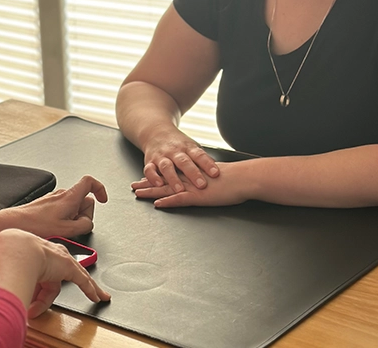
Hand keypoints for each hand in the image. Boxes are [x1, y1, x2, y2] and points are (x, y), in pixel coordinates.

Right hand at [0, 229, 110, 317]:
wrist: (14, 249)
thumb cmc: (6, 253)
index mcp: (34, 250)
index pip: (41, 269)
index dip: (38, 285)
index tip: (35, 291)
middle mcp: (50, 253)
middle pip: (58, 274)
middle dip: (57, 287)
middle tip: (56, 299)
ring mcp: (60, 260)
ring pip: (77, 275)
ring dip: (82, 289)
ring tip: (88, 298)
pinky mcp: (69, 268)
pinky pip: (83, 281)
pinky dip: (91, 289)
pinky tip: (97, 296)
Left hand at [6, 175, 107, 237]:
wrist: (14, 224)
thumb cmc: (35, 226)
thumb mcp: (67, 231)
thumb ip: (84, 225)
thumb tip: (88, 223)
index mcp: (69, 197)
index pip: (90, 181)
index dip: (100, 189)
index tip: (103, 200)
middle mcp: (62, 194)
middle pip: (83, 199)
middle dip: (84, 213)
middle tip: (74, 226)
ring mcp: (54, 199)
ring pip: (73, 206)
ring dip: (72, 218)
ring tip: (60, 230)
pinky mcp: (47, 205)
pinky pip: (62, 210)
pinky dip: (63, 219)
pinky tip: (53, 229)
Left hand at [132, 163, 246, 207]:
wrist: (244, 178)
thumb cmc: (234, 178)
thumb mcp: (214, 175)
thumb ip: (204, 176)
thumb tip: (201, 179)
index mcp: (192, 173)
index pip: (170, 174)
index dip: (157, 176)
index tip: (144, 177)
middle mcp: (189, 179)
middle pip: (164, 180)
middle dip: (148, 183)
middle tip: (134, 185)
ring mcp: (193, 187)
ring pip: (167, 189)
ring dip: (152, 192)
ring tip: (138, 193)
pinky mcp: (199, 196)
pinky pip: (179, 199)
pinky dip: (168, 201)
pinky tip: (157, 204)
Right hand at [142, 128, 218, 192]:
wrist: (155, 131)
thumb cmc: (178, 144)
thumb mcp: (192, 148)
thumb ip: (203, 161)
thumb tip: (222, 172)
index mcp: (188, 148)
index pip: (200, 155)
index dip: (208, 164)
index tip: (216, 173)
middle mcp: (174, 151)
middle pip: (184, 161)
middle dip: (193, 173)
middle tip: (201, 185)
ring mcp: (161, 156)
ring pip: (166, 166)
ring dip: (173, 178)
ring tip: (179, 189)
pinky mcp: (150, 161)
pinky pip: (149, 169)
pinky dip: (153, 177)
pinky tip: (158, 184)